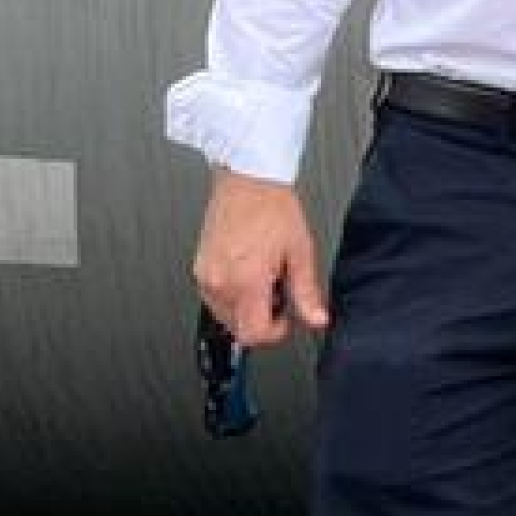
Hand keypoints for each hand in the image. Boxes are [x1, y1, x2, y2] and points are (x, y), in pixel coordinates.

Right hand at [193, 171, 327, 347]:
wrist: (248, 180)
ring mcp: (206, 277)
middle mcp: (220, 283)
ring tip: (262, 276)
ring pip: (225, 316)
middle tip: (278, 291)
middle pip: (238, 329)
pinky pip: (214, 298)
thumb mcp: (300, 251)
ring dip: (246, 308)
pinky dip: (231, 295)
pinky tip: (246, 271)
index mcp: (246, 281)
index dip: (275, 333)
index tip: (286, 319)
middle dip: (261, 319)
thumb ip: (307, 292)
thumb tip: (317, 319)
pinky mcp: (199, 269)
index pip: (253, 334)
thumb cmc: (272, 207)